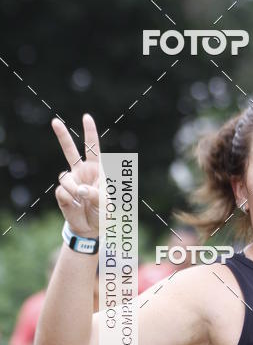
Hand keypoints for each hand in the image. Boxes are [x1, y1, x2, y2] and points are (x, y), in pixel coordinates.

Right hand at [52, 113, 101, 236]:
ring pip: (65, 178)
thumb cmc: (102, 212)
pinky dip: (69, 198)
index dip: (90, 132)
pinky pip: (62, 191)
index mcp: (96, 169)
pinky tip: (74, 204)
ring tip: (82, 199)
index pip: (93, 148)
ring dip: (74, 189)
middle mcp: (82, 171)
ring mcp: (71, 181)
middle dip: (62, 136)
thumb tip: (80, 190)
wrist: (90, 227)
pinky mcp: (62, 192)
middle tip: (54, 122)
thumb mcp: (105, 203)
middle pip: (70, 150)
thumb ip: (95, 194)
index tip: (86, 117)